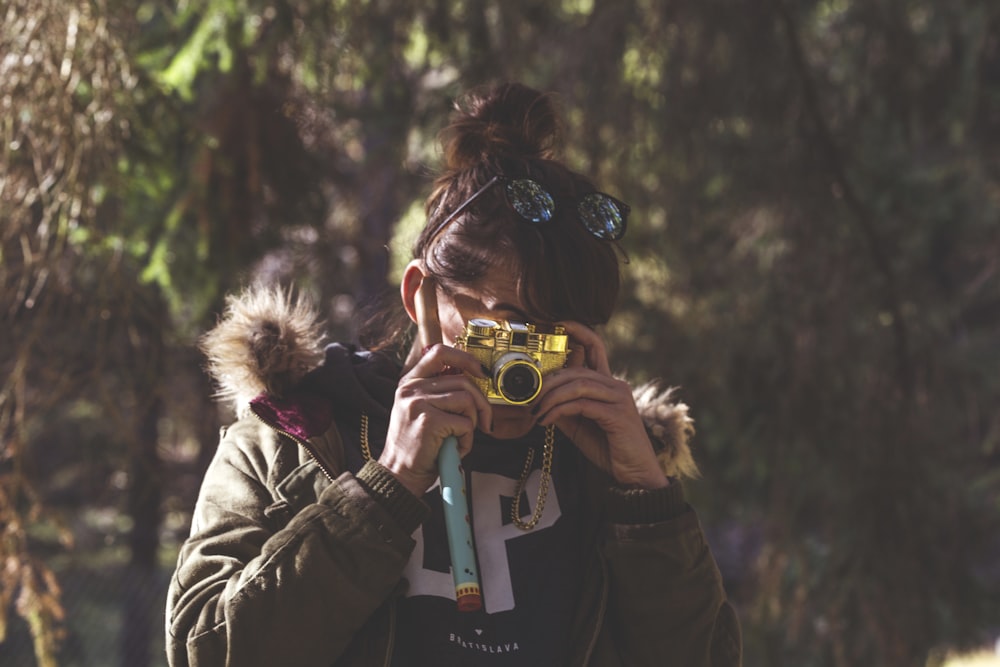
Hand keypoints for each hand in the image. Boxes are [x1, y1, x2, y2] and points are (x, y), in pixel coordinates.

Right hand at [379, 344, 491, 496]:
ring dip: (472, 423)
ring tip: (459, 438)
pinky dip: (467, 440)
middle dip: (481, 403)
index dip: (465, 358)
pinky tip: (454, 449)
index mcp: (409, 382)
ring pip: (467, 400)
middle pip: (463, 380)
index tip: (481, 371)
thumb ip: (439, 392)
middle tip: (484, 422)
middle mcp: (411, 389)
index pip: (439, 353)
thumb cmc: (417, 447)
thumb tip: (473, 379)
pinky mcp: (429, 421)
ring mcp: (418, 403)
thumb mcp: (420, 411)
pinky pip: (465, 423)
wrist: (399, 475)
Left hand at [532, 321, 668, 489]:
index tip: (557, 321)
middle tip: (529, 397)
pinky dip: (559, 410)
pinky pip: (581, 404)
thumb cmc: (608, 447)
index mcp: (607, 383)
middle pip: (577, 368)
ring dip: (550, 397)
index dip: (579, 329)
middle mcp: (615, 385)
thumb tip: (537, 397)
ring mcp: (619, 398)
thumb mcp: (578, 423)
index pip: (595, 346)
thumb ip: (563, 406)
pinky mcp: (618, 414)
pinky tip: (545, 421)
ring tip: (535, 412)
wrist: (632, 475)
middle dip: (548, 381)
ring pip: (578, 384)